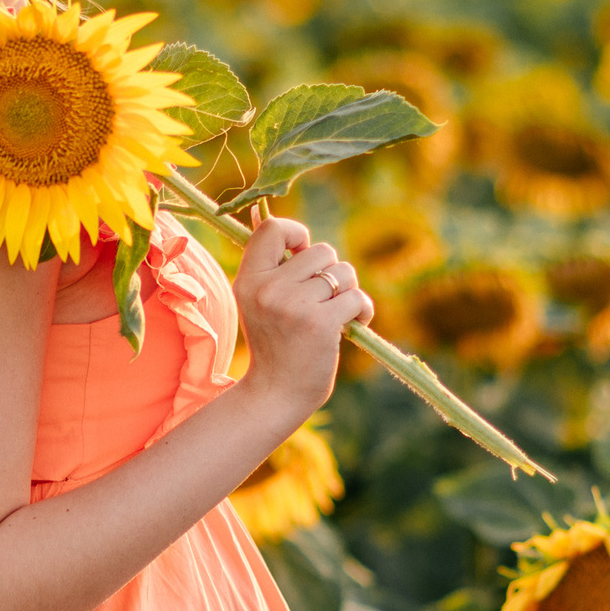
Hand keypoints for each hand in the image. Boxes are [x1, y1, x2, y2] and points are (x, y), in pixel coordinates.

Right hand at [231, 214, 373, 421]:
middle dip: (331, 272)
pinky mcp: (320, 323)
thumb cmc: (275, 344)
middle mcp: (267, 289)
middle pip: (321, 251)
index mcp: (248, 279)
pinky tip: (353, 324)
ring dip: (347, 292)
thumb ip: (271, 265)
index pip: (273, 228)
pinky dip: (362, 310)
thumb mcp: (258, 300)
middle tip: (322, 299)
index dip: (297, 234)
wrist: (276, 394)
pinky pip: (357, 297)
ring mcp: (293, 306)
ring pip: (343, 273)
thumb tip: (269, 216)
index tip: (302, 258)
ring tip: (335, 314)